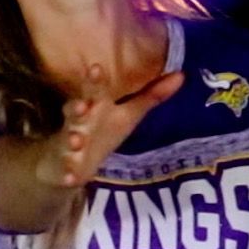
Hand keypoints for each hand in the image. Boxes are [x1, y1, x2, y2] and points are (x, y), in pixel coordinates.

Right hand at [39, 65, 182, 187]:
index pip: (94, 90)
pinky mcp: (66, 168)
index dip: (94, 81)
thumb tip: (182, 74)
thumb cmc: (101, 130)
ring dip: (71, 140)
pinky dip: (68, 174)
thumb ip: (151, 96)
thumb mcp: (127, 114)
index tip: (96, 69)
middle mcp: (79, 123)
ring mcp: (68, 145)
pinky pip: (66, 171)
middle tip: (82, 105)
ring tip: (76, 141)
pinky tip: (70, 178)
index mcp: (94, 106)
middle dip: (76, 108)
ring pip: (67, 140)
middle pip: (75, 112)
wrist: (70, 160)